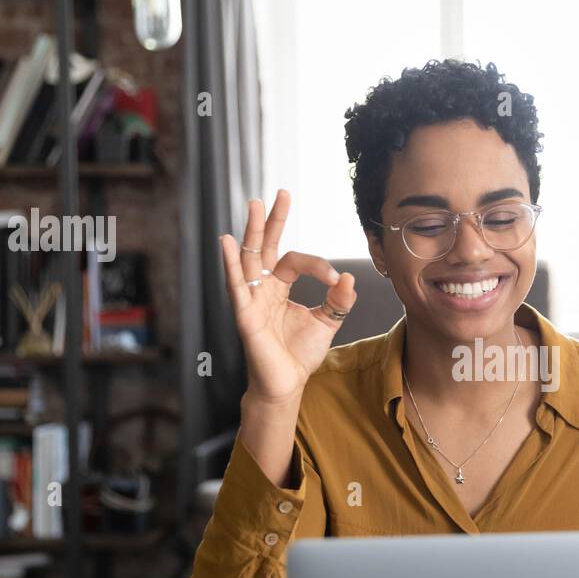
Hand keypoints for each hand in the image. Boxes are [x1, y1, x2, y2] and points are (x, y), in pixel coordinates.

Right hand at [219, 189, 357, 405]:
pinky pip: (236, 285)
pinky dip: (231, 263)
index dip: (319, 267)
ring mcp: (251, 299)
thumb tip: (350, 279)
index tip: (337, 282)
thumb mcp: (326, 323)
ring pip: (250, 258)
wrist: (287, 383)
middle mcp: (263, 288)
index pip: (296, 261)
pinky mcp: (244, 314)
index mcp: (280, 287)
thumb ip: (338, 301)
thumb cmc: (299, 354)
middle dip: (273, 220)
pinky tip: (228, 241)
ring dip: (252, 231)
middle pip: (266, 247)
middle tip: (282, 193)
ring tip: (254, 204)